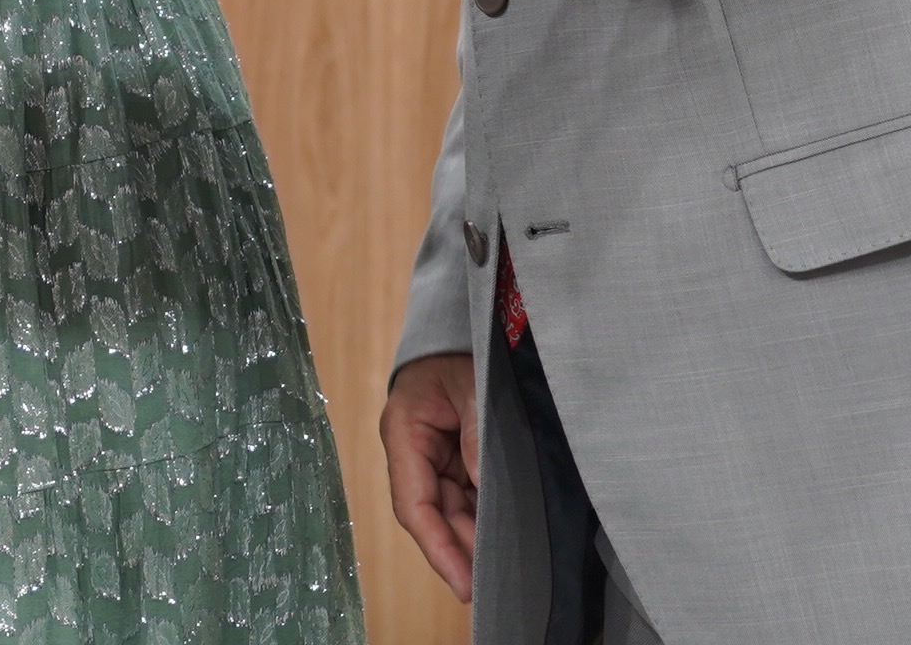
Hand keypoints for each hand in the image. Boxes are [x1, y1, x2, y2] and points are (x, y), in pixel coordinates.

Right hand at [381, 351, 482, 602]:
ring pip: (452, 512)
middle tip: (497, 585)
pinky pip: (467, 497)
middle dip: (462, 550)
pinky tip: (506, 537)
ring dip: (475, 538)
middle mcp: (414, 452)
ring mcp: (435, 457)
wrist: (470, 326)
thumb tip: (485, 488)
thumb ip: (477, 434)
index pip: (414, 504)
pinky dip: (485, 518)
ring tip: (506, 567)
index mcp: (404, 432)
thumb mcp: (473, 386)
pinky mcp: (456, 458)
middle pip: (434, 515)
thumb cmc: (463, 350)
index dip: (438, 547)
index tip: (465, 583)